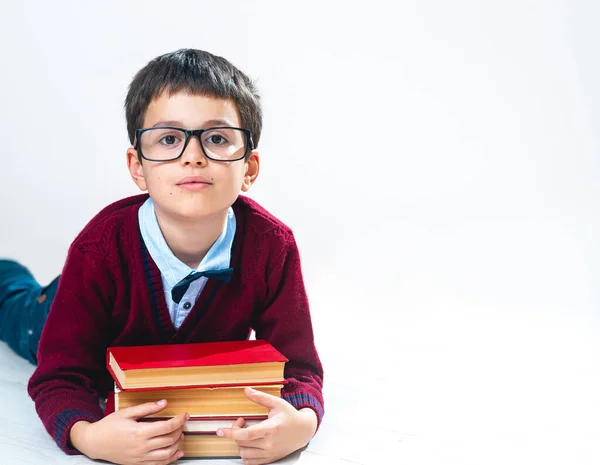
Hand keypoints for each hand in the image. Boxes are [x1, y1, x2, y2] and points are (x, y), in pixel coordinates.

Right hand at [70, 400, 187, 464]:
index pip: (167, 427)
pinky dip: (171, 459)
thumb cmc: (109, 426)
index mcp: (140, 432)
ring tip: (181, 436)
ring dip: (178, 445)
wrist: (94, 442)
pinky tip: (177, 452)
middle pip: (169, 440)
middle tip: (182, 423)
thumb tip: (164, 403)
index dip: (179, 420)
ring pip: (167, 454)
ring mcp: (140, 457)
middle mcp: (141, 447)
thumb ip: (147, 408)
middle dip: (180, 431)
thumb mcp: (127, 412)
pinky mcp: (138, 464)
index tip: (185, 415)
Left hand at [217, 387, 316, 464]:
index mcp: (270, 429)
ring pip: (244, 453)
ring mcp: (269, 453)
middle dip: (235, 431)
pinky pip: (250, 461)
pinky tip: (248, 443)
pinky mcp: (270, 458)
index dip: (231, 433)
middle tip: (241, 422)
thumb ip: (261, 398)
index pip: (247, 434)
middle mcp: (269, 443)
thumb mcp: (277, 403)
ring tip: (245, 433)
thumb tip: (246, 390)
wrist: (303, 431)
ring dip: (239, 443)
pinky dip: (245, 453)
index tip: (220, 431)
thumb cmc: (290, 416)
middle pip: (242, 443)